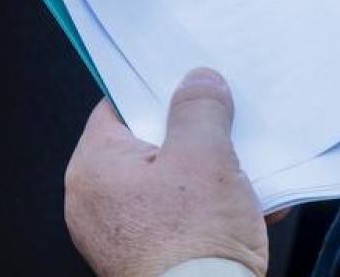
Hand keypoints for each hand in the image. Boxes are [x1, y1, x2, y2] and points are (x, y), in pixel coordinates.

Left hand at [65, 69, 268, 276]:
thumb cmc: (192, 245)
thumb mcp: (206, 155)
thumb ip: (200, 108)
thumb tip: (198, 82)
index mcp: (93, 168)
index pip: (120, 107)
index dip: (159, 90)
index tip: (192, 83)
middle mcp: (95, 203)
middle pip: (149, 144)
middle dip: (194, 136)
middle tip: (226, 130)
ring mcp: (119, 234)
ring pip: (169, 181)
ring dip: (208, 174)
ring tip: (244, 175)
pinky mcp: (146, 256)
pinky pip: (177, 216)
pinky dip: (208, 209)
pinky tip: (246, 208)